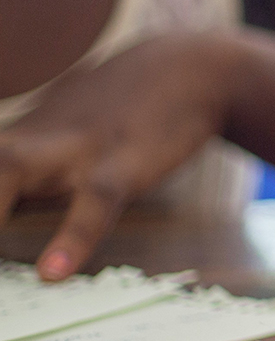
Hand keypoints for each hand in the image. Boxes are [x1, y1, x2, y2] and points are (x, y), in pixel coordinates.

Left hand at [0, 31, 241, 278]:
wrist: (190, 66)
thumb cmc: (117, 109)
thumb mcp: (55, 136)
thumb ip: (17, 174)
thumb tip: (6, 204)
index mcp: (6, 143)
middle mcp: (24, 144)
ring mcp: (73, 151)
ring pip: (8, 177)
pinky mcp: (123, 163)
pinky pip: (95, 203)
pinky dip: (72, 237)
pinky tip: (52, 273)